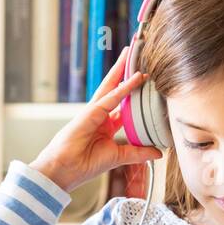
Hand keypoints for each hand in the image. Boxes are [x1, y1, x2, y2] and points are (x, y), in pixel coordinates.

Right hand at [31, 47, 163, 192]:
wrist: (65, 171)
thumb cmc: (84, 165)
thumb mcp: (118, 157)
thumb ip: (138, 152)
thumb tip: (158, 152)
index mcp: (105, 125)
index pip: (122, 104)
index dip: (133, 92)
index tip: (145, 80)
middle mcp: (99, 115)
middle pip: (114, 88)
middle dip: (124, 72)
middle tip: (134, 54)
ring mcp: (93, 112)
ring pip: (110, 87)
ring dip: (121, 70)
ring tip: (131, 53)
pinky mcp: (89, 114)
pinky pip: (110, 98)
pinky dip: (123, 88)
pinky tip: (135, 78)